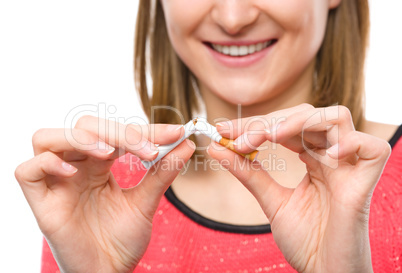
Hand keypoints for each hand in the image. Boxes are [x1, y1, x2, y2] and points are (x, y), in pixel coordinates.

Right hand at [15, 116, 194, 272]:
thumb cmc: (122, 240)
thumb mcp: (146, 202)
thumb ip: (163, 171)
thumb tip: (186, 143)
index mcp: (98, 165)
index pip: (116, 133)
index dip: (144, 129)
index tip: (176, 133)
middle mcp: (75, 168)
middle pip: (84, 127)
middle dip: (117, 132)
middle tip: (149, 149)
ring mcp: (56, 183)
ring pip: (48, 139)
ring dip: (81, 139)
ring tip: (110, 154)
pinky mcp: (41, 203)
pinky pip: (28, 170)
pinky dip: (48, 164)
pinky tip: (74, 174)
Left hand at [209, 104, 390, 272]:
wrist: (324, 272)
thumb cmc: (304, 240)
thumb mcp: (271, 200)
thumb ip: (247, 172)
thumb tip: (217, 148)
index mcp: (312, 158)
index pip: (285, 125)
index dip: (255, 123)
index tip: (224, 130)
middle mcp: (332, 156)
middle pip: (306, 115)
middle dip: (269, 122)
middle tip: (239, 138)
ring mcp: (350, 166)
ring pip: (336, 118)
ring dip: (298, 122)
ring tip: (270, 137)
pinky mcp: (367, 181)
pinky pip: (371, 148)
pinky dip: (348, 142)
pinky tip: (322, 156)